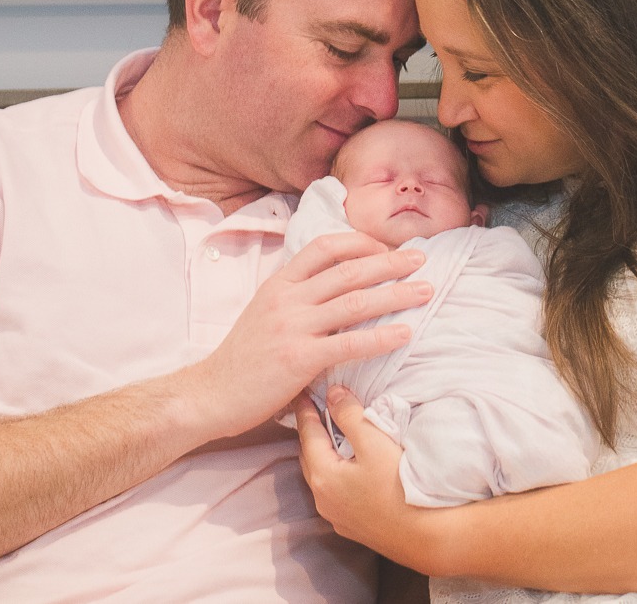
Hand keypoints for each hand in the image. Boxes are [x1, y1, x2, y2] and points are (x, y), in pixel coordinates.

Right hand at [195, 233, 431, 437]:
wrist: (211, 393)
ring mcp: (293, 327)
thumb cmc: (243, 358)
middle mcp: (287, 298)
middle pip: (348, 270)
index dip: (360, 243)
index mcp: (279, 283)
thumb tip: (341, 292)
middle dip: (390, 263)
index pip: (324, 247)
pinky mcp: (299, 359)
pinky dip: (381, 337)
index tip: (386, 247)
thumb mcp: (266, 313)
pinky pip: (349, 344)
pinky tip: (404, 333)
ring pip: (354, 302)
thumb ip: (299, 299)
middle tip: (421, 260)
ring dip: (395, 294)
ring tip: (425, 291)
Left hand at [297, 386, 454, 574]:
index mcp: (323, 476)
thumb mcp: (375, 444)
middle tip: (315, 410)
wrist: (426, 536)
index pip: (307, 433)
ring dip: (323, 454)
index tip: (301, 392)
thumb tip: (333, 394)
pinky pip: (334, 492)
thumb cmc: (400, 488)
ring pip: (321, 476)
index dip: (305, 410)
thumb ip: (350, 416)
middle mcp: (322, 499)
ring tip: (331, 435)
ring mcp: (336, 515)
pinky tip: (349, 467)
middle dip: (311, 432)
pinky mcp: (352, 525)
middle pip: (309, 456)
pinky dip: (335, 473)